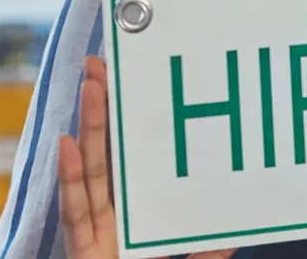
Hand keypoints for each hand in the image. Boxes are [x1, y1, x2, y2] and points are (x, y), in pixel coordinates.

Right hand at [59, 55, 235, 258]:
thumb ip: (213, 248)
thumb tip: (240, 218)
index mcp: (138, 220)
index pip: (134, 164)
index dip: (130, 126)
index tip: (131, 84)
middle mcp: (114, 221)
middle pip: (108, 157)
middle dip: (103, 112)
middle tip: (101, 67)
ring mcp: (96, 236)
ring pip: (93, 175)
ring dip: (89, 130)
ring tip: (91, 89)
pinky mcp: (82, 254)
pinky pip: (76, 215)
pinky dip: (70, 179)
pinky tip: (66, 145)